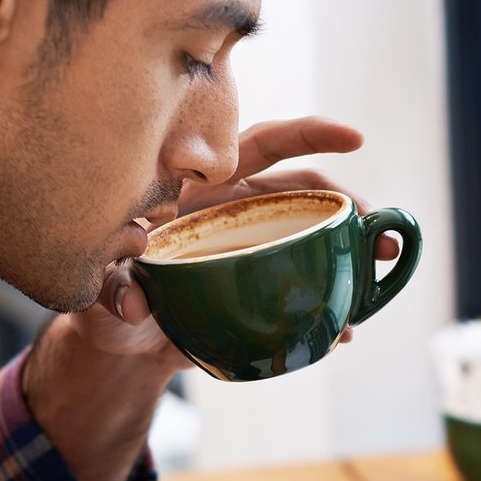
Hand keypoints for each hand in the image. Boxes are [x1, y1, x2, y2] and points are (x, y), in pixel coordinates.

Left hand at [63, 117, 395, 364]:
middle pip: (300, 191)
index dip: (305, 136)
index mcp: (201, 187)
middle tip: (378, 227)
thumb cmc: (105, 298)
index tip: (353, 138)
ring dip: (352, 252)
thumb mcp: (100, 289)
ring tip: (379, 270)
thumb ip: (110, 287)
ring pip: (311, 238)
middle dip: (347, 203)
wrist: (119, 344)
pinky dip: (326, 310)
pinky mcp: (260, 291)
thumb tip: (133, 299)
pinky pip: (301, 292)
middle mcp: (234, 211)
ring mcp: (252, 251)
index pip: (257, 146)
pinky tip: (346, 329)